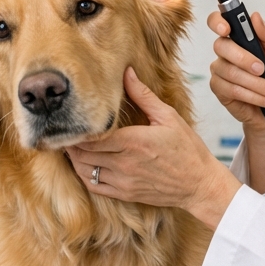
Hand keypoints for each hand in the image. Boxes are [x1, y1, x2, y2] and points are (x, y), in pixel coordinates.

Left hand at [66, 68, 239, 229]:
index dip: (77, 128)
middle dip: (71, 141)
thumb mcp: (168, 117)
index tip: (70, 119)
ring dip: (74, 158)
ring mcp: (123, 181)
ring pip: (85, 170)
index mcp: (133, 141)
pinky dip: (84, 174)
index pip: (92, 136)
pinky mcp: (125, 194)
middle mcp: (124, 163)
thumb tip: (127, 72)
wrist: (200, 184)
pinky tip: (83, 164)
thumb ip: (143, 96)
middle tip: (64, 130)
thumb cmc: (187, 149)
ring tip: (71, 144)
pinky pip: (94, 186)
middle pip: (83, 152)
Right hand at [208, 11, 264, 192]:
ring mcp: (220, 70)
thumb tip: (255, 17)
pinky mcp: (219, 89)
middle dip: (243, 58)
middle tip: (262, 69)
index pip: (218, 22)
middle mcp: (226, 52)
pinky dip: (251, 95)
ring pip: (229, 71)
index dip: (217, 22)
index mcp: (240, 37)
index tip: (226, 29)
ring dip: (255, 83)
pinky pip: (230, 89)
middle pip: (221, 46)